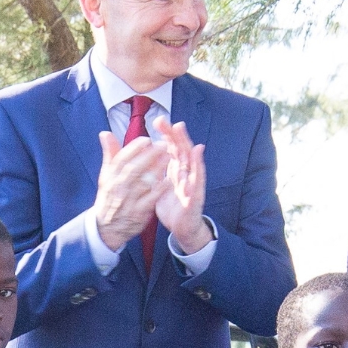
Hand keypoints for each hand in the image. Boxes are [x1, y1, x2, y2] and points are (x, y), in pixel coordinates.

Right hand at [94, 131, 168, 250]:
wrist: (107, 227)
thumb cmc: (109, 196)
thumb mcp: (106, 176)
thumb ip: (110, 155)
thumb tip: (105, 133)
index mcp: (110, 177)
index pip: (121, 159)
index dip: (134, 149)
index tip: (147, 139)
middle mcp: (117, 189)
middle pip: (133, 169)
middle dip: (148, 156)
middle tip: (163, 145)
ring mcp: (128, 202)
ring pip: (142, 183)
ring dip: (156, 170)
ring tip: (169, 157)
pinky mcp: (138, 213)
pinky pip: (149, 200)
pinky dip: (159, 190)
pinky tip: (169, 180)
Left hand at [151, 117, 210, 254]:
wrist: (182, 229)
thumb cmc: (173, 207)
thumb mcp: (160, 186)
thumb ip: (157, 171)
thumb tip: (148, 156)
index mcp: (176, 171)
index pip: (172, 149)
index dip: (166, 135)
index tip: (157, 121)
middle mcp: (186, 173)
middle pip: (181, 148)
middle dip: (173, 132)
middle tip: (164, 119)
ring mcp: (193, 182)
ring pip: (190, 157)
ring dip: (184, 140)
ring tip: (179, 127)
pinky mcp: (196, 193)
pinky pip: (198, 178)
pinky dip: (198, 164)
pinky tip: (197, 152)